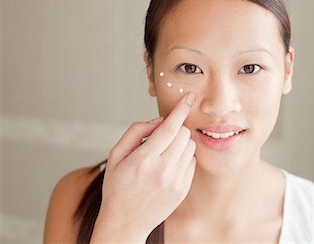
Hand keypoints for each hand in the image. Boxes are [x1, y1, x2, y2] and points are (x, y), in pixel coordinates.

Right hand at [91, 92, 196, 242]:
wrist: (125, 223)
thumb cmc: (118, 187)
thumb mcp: (116, 156)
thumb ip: (136, 132)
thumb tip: (160, 120)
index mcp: (143, 160)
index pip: (170, 127)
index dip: (181, 109)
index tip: (189, 97)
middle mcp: (163, 170)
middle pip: (183, 134)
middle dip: (175, 129)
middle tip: (161, 137)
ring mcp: (175, 181)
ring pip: (190, 147)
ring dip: (179, 143)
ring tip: (163, 154)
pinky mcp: (183, 189)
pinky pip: (192, 162)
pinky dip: (183, 157)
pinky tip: (168, 166)